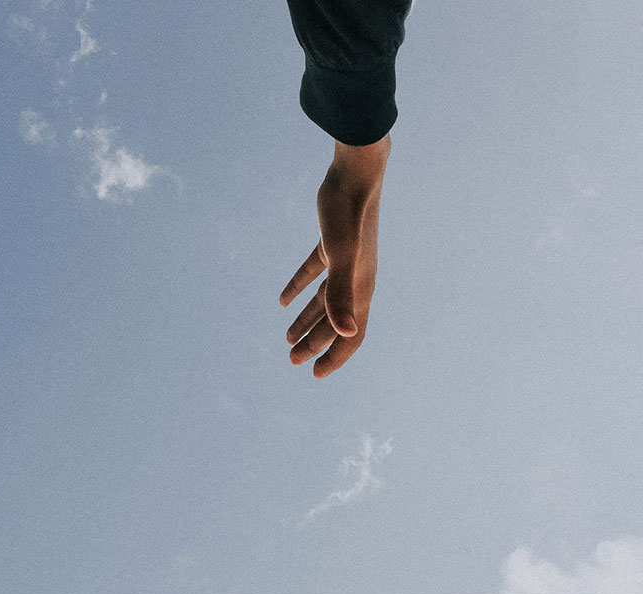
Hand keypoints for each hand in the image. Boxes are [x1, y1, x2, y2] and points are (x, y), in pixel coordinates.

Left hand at [280, 135, 390, 379]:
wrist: (356, 170)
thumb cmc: (348, 211)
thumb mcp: (340, 255)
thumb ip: (341, 295)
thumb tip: (347, 333)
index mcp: (361, 289)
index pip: (351, 335)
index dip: (334, 357)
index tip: (315, 374)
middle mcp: (357, 280)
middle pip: (334, 322)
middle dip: (314, 343)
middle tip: (290, 359)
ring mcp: (346, 262)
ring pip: (324, 301)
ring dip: (306, 320)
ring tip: (286, 338)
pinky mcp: (333, 243)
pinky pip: (315, 274)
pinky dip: (298, 288)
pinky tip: (281, 301)